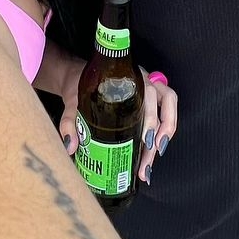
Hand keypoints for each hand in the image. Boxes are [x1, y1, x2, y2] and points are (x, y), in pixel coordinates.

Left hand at [53, 58, 177, 183]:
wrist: (77, 78)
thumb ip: (70, 121)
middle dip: (160, 133)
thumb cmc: (79, 85)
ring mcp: (147, 89)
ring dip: (166, 134)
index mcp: (128, 78)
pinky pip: (163, 114)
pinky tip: (151, 153)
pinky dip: (161, 133)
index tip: (146, 140)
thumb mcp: (72, 101)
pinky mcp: (146, 101)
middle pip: (163, 103)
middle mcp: (142, 81)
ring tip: (152, 160)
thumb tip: (72, 145)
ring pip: (168, 108)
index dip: (153, 117)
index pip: (149, 92)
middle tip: (148, 159)